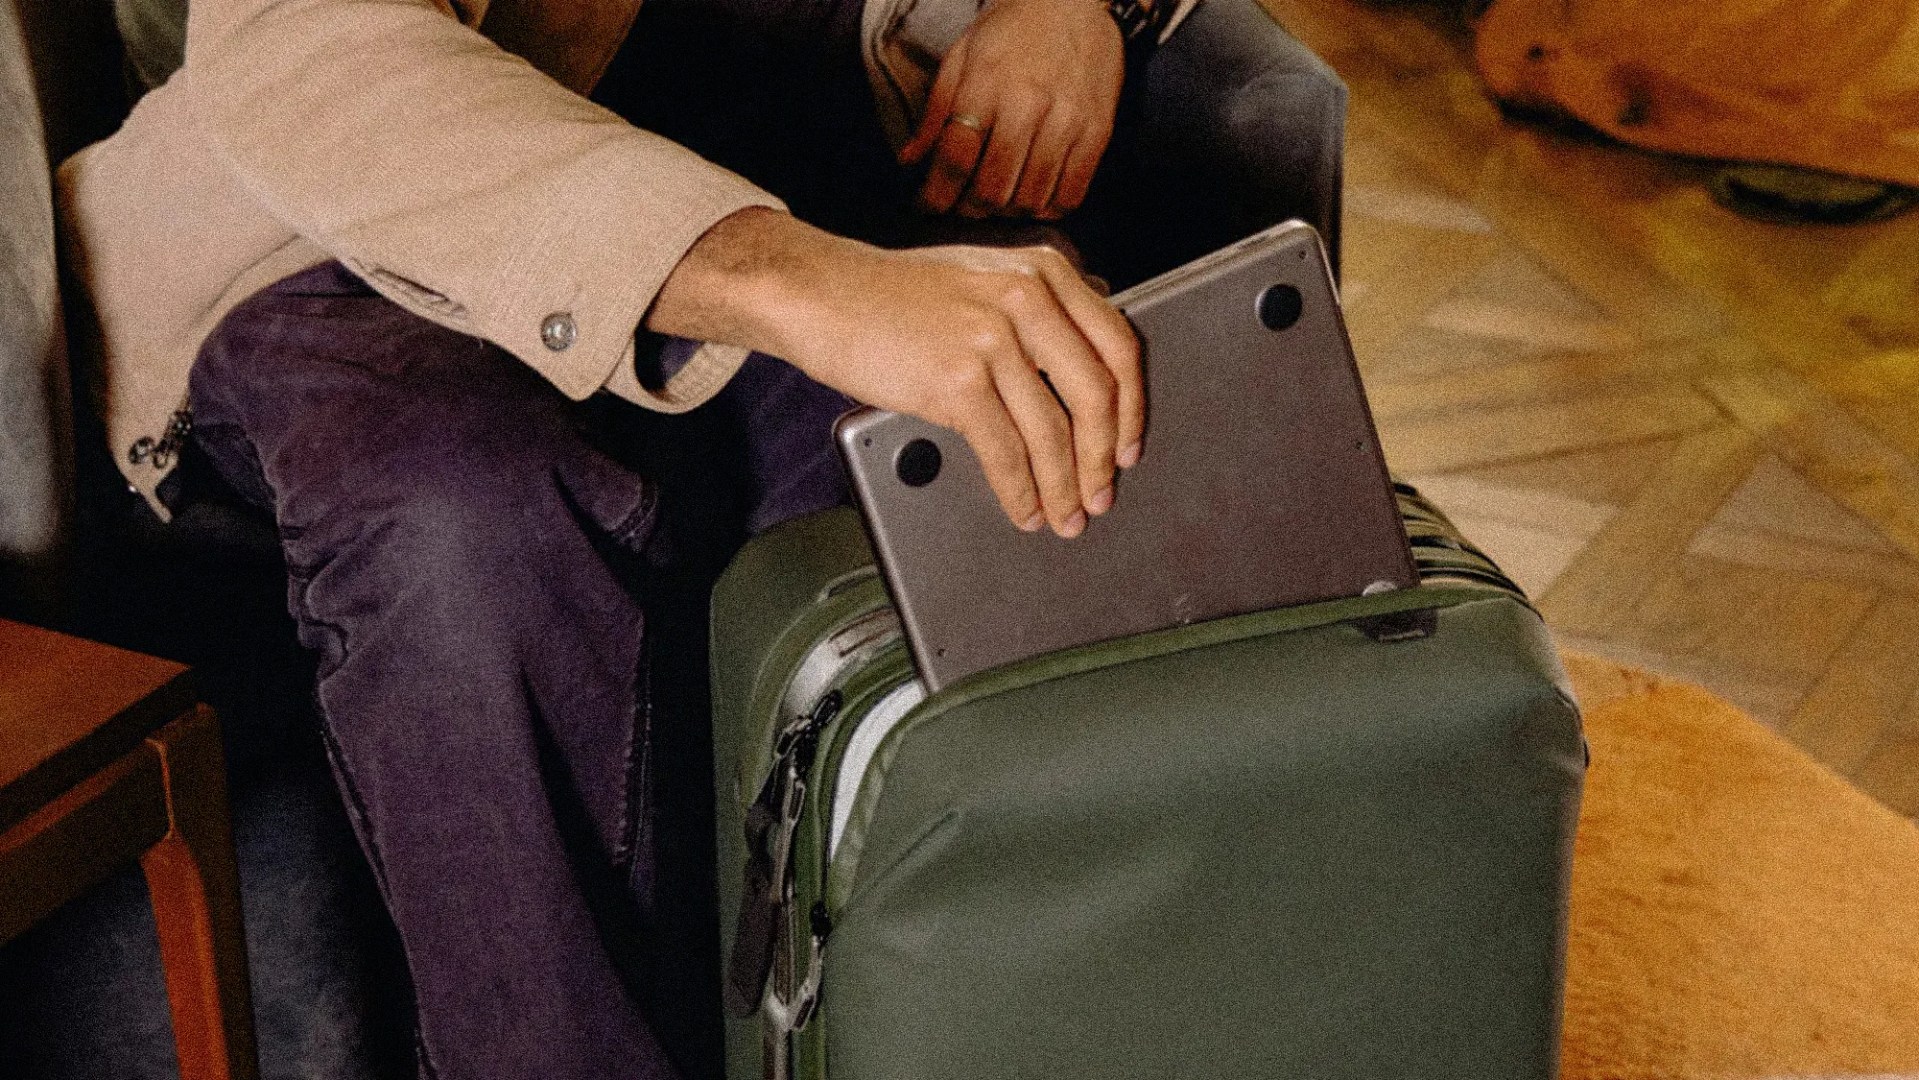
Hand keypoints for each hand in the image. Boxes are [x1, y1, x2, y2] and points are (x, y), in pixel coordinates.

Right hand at [648, 210, 1143, 536]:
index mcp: (1044, 271)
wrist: (822, 294)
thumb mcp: (982, 277)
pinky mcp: (958, 380)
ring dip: (1064, 486)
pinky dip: (1021, 491)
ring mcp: (993, 338)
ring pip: (1053, 432)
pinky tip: (1024, 508)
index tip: (1130, 444)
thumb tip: (1082, 370)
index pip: (1118, 345)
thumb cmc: (891, 294)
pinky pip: (1007, 452)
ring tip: (1065, 515)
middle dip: (1104, 458)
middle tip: (1103, 493)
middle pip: (1097, 394)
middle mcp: (1027, 297)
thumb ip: (1035, 310)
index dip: (1133, 407)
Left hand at [899, 0, 1124, 219]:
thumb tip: (911, 161)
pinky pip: (1069, 196)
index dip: (935, 195)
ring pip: (1029, 200)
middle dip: (969, 210)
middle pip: (992, 189)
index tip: (927, 206)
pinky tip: (1031, 199)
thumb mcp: (963, 55)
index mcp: (987, 84)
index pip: (955, 158)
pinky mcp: (1098, 133)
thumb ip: (936, 109)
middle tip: (962, 205)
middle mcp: (1029, 106)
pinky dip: (1045, 210)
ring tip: (996, 202)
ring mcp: (1068, 122)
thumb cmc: (1013, 29)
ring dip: (1005, 214)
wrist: (1078, 1)